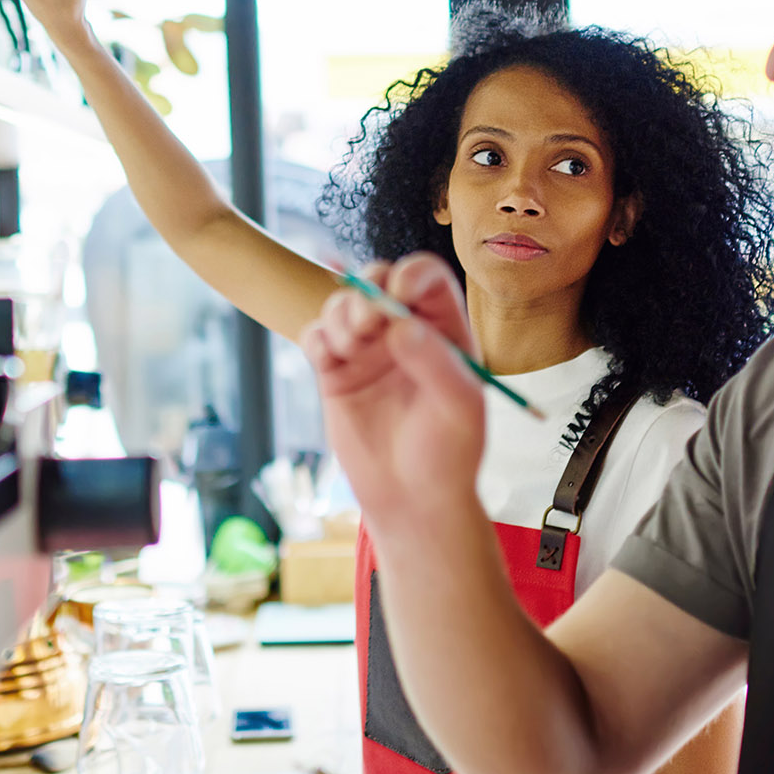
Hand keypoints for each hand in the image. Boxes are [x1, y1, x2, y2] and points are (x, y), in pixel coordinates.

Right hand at [301, 254, 486, 535]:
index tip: (398, 295)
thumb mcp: (459, 408)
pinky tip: (329, 360)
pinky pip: (315, 336)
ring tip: (351, 347)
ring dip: (339, 314)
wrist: (412, 499)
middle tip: (367, 322)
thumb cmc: (448, 453)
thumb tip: (401, 327)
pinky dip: (316, 337)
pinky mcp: (335, 373)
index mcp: (444, 329)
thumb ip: (435, 363)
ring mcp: (367, 350)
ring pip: (341, 304)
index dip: (410, 274)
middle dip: (365, 289)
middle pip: (377, 280)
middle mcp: (403, 331)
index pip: (426, 279)